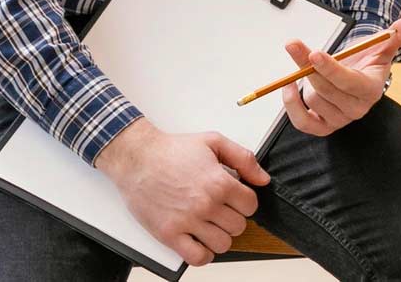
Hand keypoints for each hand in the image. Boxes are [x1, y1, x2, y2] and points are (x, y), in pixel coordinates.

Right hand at [96, 118, 268, 266]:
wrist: (137, 159)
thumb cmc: (172, 150)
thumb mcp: (214, 142)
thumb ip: (244, 159)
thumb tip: (263, 179)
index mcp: (220, 183)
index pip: (251, 206)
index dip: (246, 202)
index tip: (236, 199)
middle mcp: (206, 204)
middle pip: (238, 226)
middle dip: (233, 218)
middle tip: (222, 210)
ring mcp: (187, 221)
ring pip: (222, 244)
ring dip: (220, 237)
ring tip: (211, 226)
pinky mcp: (169, 234)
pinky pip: (197, 258)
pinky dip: (203, 254)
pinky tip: (199, 242)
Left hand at [279, 11, 400, 137]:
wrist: (358, 74)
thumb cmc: (367, 59)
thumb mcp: (383, 43)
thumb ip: (399, 31)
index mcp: (372, 89)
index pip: (349, 82)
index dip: (330, 69)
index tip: (314, 53)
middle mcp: (357, 108)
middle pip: (326, 91)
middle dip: (308, 67)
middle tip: (295, 46)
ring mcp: (339, 120)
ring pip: (312, 101)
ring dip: (303, 81)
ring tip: (305, 64)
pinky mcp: (323, 127)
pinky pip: (303, 123)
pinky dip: (291, 106)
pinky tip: (288, 87)